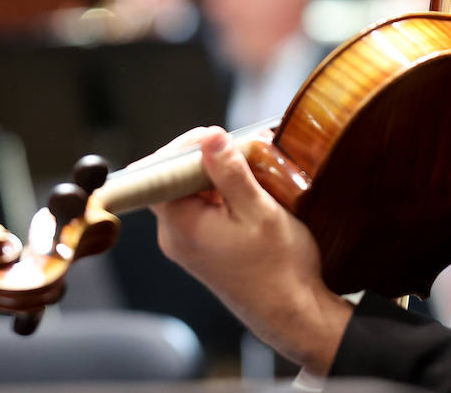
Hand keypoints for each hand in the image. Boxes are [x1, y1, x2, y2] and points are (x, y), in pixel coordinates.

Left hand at [152, 127, 352, 373]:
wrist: (292, 313)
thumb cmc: (279, 267)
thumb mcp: (259, 211)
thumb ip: (231, 174)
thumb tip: (209, 138)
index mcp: (181, 226)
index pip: (159, 172)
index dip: (183, 148)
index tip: (215, 137)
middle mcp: (174, 237)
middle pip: (173, 181)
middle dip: (203, 159)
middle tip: (239, 150)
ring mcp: (186, 245)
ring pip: (188, 194)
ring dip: (215, 177)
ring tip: (249, 172)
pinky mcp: (201, 249)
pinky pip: (200, 209)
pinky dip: (220, 195)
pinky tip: (248, 194)